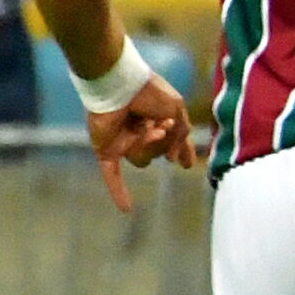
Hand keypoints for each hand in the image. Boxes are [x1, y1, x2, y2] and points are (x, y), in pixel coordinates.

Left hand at [86, 75, 195, 214]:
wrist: (119, 85)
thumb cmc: (149, 93)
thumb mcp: (176, 110)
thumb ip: (181, 135)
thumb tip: (177, 160)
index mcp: (158, 121)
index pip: (174, 141)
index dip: (183, 151)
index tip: (187, 164)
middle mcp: (141, 134)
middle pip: (159, 153)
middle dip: (163, 139)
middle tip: (161, 124)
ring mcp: (123, 143)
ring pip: (142, 160)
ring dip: (148, 144)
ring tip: (147, 128)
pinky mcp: (108, 150)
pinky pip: (113, 175)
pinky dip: (119, 191)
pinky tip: (128, 209)